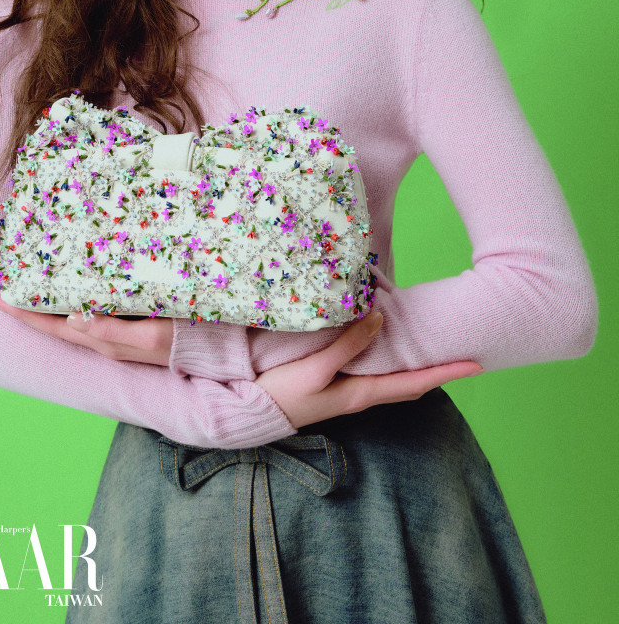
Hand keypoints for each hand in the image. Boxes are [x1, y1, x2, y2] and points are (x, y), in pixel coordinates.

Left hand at [0, 293, 173, 365]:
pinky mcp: (132, 327)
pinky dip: (74, 300)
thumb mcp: (152, 334)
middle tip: (5, 282)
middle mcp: (105, 339)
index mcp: (104, 341)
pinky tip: (75, 285)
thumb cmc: (188, 340)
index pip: (53, 327)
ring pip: (72, 318)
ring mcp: (118, 334)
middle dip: (29, 306)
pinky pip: (93, 313)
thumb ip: (114, 329)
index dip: (23, 313)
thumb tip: (74, 319)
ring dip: (49, 302)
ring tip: (31, 281)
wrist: (220, 353)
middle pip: (56, 323)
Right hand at [255, 312, 481, 427]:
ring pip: (396, 380)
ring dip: (418, 368)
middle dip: (440, 372)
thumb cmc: (284, 392)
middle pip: (412, 385)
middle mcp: (363, 395)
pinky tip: (390, 348)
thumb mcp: (316, 369)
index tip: (478, 364)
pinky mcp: (337, 386)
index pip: (416, 384)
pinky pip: (376, 374)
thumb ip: (348, 345)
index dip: (447, 374)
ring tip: (436, 350)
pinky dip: (394, 363)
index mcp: (364, 394)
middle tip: (465, 355)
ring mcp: (350, 392)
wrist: (255, 414)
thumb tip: (381, 319)